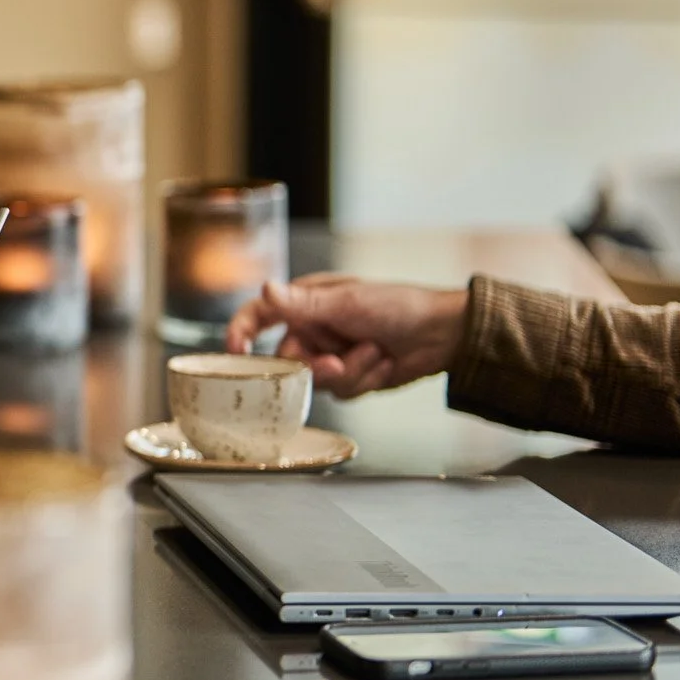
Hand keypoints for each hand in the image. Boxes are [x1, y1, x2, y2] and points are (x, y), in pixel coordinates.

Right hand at [225, 274, 468, 397]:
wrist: (444, 335)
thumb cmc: (398, 306)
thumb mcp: (348, 303)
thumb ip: (302, 304)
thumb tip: (265, 288)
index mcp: (306, 302)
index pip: (260, 314)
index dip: (241, 331)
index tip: (235, 351)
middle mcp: (313, 329)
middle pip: (288, 360)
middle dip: (317, 365)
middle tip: (339, 361)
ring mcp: (330, 354)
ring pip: (316, 380)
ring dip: (349, 371)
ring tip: (375, 353)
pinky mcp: (350, 376)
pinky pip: (340, 392)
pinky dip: (365, 380)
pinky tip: (384, 363)